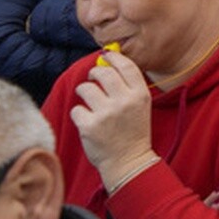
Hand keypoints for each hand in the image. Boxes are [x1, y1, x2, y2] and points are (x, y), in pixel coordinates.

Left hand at [67, 50, 156, 187]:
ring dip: (84, 92)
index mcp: (140, 94)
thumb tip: (107, 65)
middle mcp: (124, 101)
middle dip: (94, 73)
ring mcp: (106, 113)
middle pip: (103, 73)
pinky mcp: (89, 126)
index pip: (126, 66)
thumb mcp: (141, 106)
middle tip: (93, 79)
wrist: (128, 162)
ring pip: (85, 88)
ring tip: (89, 102)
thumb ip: (128, 86)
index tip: (106, 56)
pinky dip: (79, 114)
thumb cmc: (133, 132)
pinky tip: (87, 121)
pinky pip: (77, 109)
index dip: (114, 57)